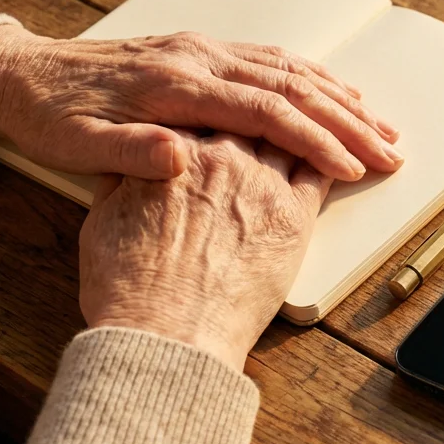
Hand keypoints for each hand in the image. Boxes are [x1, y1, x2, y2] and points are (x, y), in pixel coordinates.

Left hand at [0, 25, 401, 180]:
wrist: (20, 74)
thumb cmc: (50, 118)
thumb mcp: (76, 146)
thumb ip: (130, 153)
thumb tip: (178, 157)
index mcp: (175, 86)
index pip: (266, 112)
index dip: (316, 140)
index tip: (353, 167)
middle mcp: (196, 59)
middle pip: (292, 86)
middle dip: (348, 120)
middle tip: (391, 150)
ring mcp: (201, 50)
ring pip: (288, 67)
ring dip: (339, 97)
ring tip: (379, 124)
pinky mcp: (199, 51)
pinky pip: (269, 59)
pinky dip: (311, 77)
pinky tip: (332, 93)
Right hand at [78, 132, 327, 369]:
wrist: (166, 332)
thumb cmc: (129, 288)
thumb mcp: (103, 219)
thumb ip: (124, 180)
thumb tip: (128, 165)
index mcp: (174, 150)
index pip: (202, 114)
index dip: (212, 114)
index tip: (221, 115)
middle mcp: (222, 156)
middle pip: (250, 118)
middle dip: (260, 115)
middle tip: (276, 111)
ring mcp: (262, 183)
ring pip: (291, 138)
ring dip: (308, 129)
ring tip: (322, 124)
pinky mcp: (295, 216)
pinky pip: (320, 175)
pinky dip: (332, 159)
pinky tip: (340, 154)